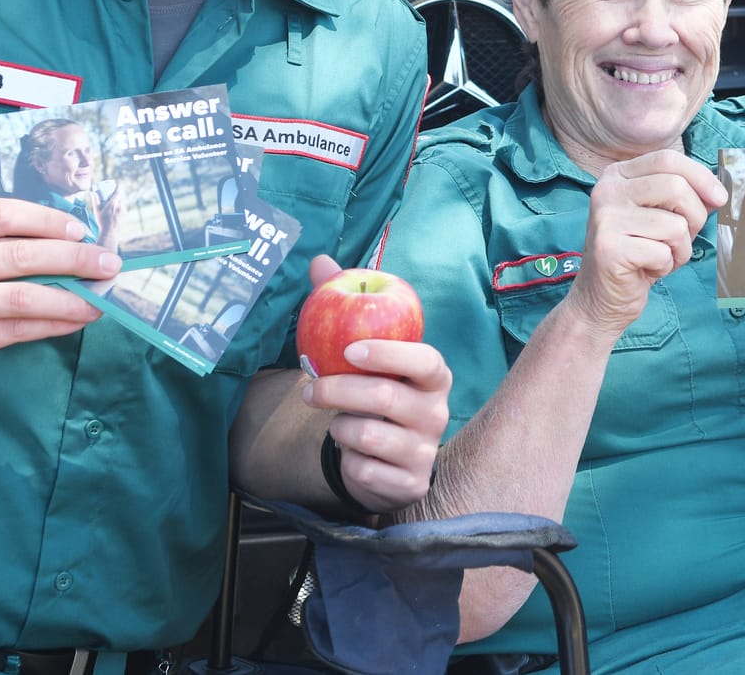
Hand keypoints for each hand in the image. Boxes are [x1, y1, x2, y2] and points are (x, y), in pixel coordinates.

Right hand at [0, 197, 117, 391]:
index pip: (1, 213)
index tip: (82, 230)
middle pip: (20, 255)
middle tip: (109, 264)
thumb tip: (70, 240)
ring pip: (23, 296)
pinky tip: (76, 321)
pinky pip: (16, 329)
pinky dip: (53, 324)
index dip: (47, 219)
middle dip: (74, 258)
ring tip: (101, 300)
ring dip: (71, 299)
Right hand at [92, 183, 122, 243]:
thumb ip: (95, 201)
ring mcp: (124, 210)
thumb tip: (92, 192)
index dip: (119, 187)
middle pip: (122, 195)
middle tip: (115, 191)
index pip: (119, 192)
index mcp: (113, 203)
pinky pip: (124, 207)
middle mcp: (120, 206)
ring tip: (116, 198)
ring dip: (121, 198)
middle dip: (119, 192)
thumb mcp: (97, 211)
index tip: (117, 185)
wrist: (109, 232)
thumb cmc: (102, 222)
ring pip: (124, 201)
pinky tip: (118, 206)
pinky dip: (122, 204)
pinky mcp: (126, 214)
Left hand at [303, 255, 452, 510]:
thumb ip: (343, 304)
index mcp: (433, 374)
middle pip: (387, 399)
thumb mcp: (363, 352)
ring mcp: (426, 450)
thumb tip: (320, 261)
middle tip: (308, 391)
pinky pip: (365, 472)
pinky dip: (347, 463)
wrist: (386, 456)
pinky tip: (352, 456)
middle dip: (339, 392)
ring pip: (370, 437)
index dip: (389, 354)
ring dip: (340, 429)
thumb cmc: (375, 390)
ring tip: (338, 423)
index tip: (350, 349)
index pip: (424, 359)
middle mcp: (437, 411)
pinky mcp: (410, 484)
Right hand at [563, 149, 722, 339]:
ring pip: (674, 224)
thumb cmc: (639, 253)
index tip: (720, 198)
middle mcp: (607, 190)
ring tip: (660, 257)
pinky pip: (663, 252)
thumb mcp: (663, 216)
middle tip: (684, 238)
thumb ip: (687, 197)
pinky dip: (666, 266)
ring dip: (680, 249)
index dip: (701, 176)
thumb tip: (719, 190)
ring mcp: (605, 218)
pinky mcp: (609, 248)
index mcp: (618, 175)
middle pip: (675, 187)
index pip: (668, 159)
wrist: (602, 297)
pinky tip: (647, 270)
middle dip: (695, 217)